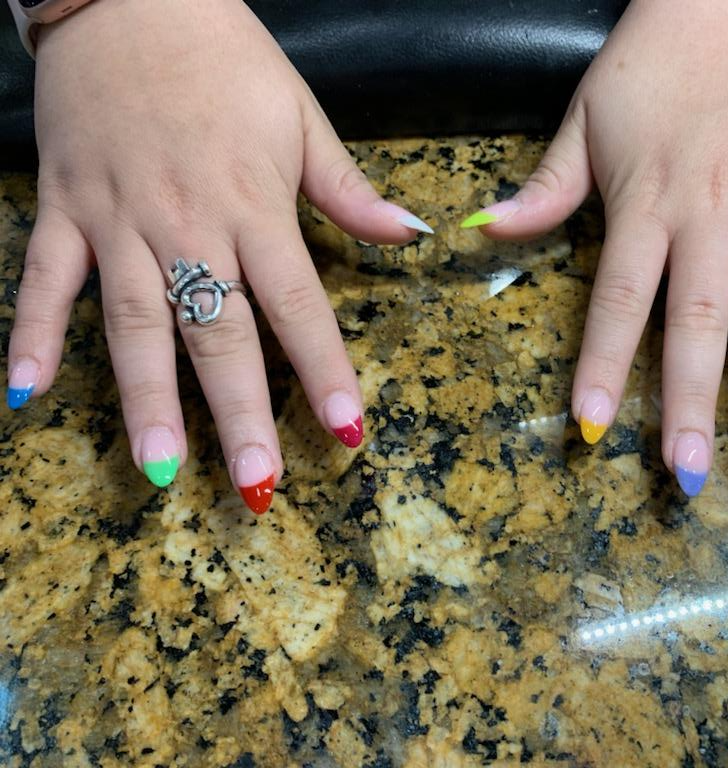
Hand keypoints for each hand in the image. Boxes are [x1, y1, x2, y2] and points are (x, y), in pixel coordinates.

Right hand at [5, 0, 431, 511]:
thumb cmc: (226, 58)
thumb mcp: (301, 118)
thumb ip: (348, 190)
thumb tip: (412, 235)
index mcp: (255, 205)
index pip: (298, 303)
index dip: (325, 369)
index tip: (347, 430)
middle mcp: (188, 224)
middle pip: (219, 333)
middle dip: (240, 415)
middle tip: (256, 486)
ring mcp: (118, 220)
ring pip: (134, 323)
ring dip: (146, 400)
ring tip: (159, 470)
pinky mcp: (64, 208)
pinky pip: (44, 279)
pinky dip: (32, 334)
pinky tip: (25, 395)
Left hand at [461, 0, 727, 495]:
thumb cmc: (651, 59)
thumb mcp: (584, 118)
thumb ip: (546, 188)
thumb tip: (485, 228)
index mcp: (646, 203)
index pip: (620, 297)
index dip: (602, 364)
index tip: (592, 426)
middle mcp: (709, 212)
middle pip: (698, 318)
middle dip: (690, 400)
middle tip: (691, 473)